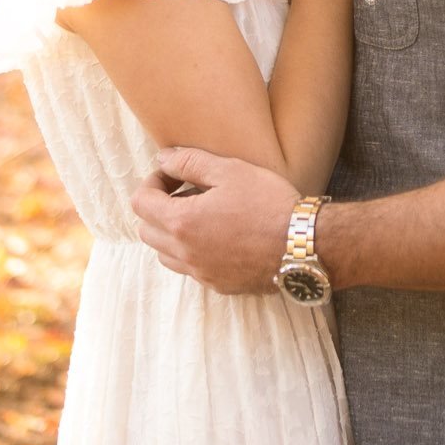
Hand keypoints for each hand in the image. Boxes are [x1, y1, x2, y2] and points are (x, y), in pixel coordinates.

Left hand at [132, 147, 303, 294]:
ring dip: (171, 233)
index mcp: (181, 222)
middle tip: (185, 192)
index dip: (152, 182)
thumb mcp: (230, 170)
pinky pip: (190, 269)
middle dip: (157, 208)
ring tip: (201, 215)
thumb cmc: (269, 203)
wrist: (304, 245)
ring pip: (164, 254)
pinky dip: (192, 251)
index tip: (173, 175)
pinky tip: (219, 236)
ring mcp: (201, 273)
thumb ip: (189, 162)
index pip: (140, 202)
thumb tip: (163, 159)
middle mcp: (185, 253)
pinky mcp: (219, 285)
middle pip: (146, 231)